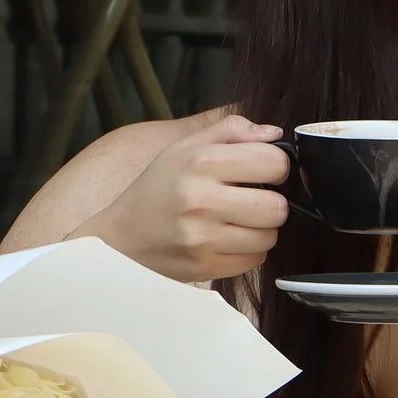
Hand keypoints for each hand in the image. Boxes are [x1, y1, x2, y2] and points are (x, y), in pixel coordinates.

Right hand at [86, 115, 289, 282]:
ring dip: (260, 230)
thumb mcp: (183, 148)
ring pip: (270, 237)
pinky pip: (255, 260)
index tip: (261, 172)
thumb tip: (275, 134)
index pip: (274, 163)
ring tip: (235, 222)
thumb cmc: (156, 190)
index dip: (275, 167)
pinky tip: (226, 240)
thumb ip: (230, 130)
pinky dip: (247, 251)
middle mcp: (201, 200)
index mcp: (200, 162)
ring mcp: (203, 238)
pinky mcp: (205, 266)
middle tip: (249, 201)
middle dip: (270, 203)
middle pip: (278, 207)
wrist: (120, 238)